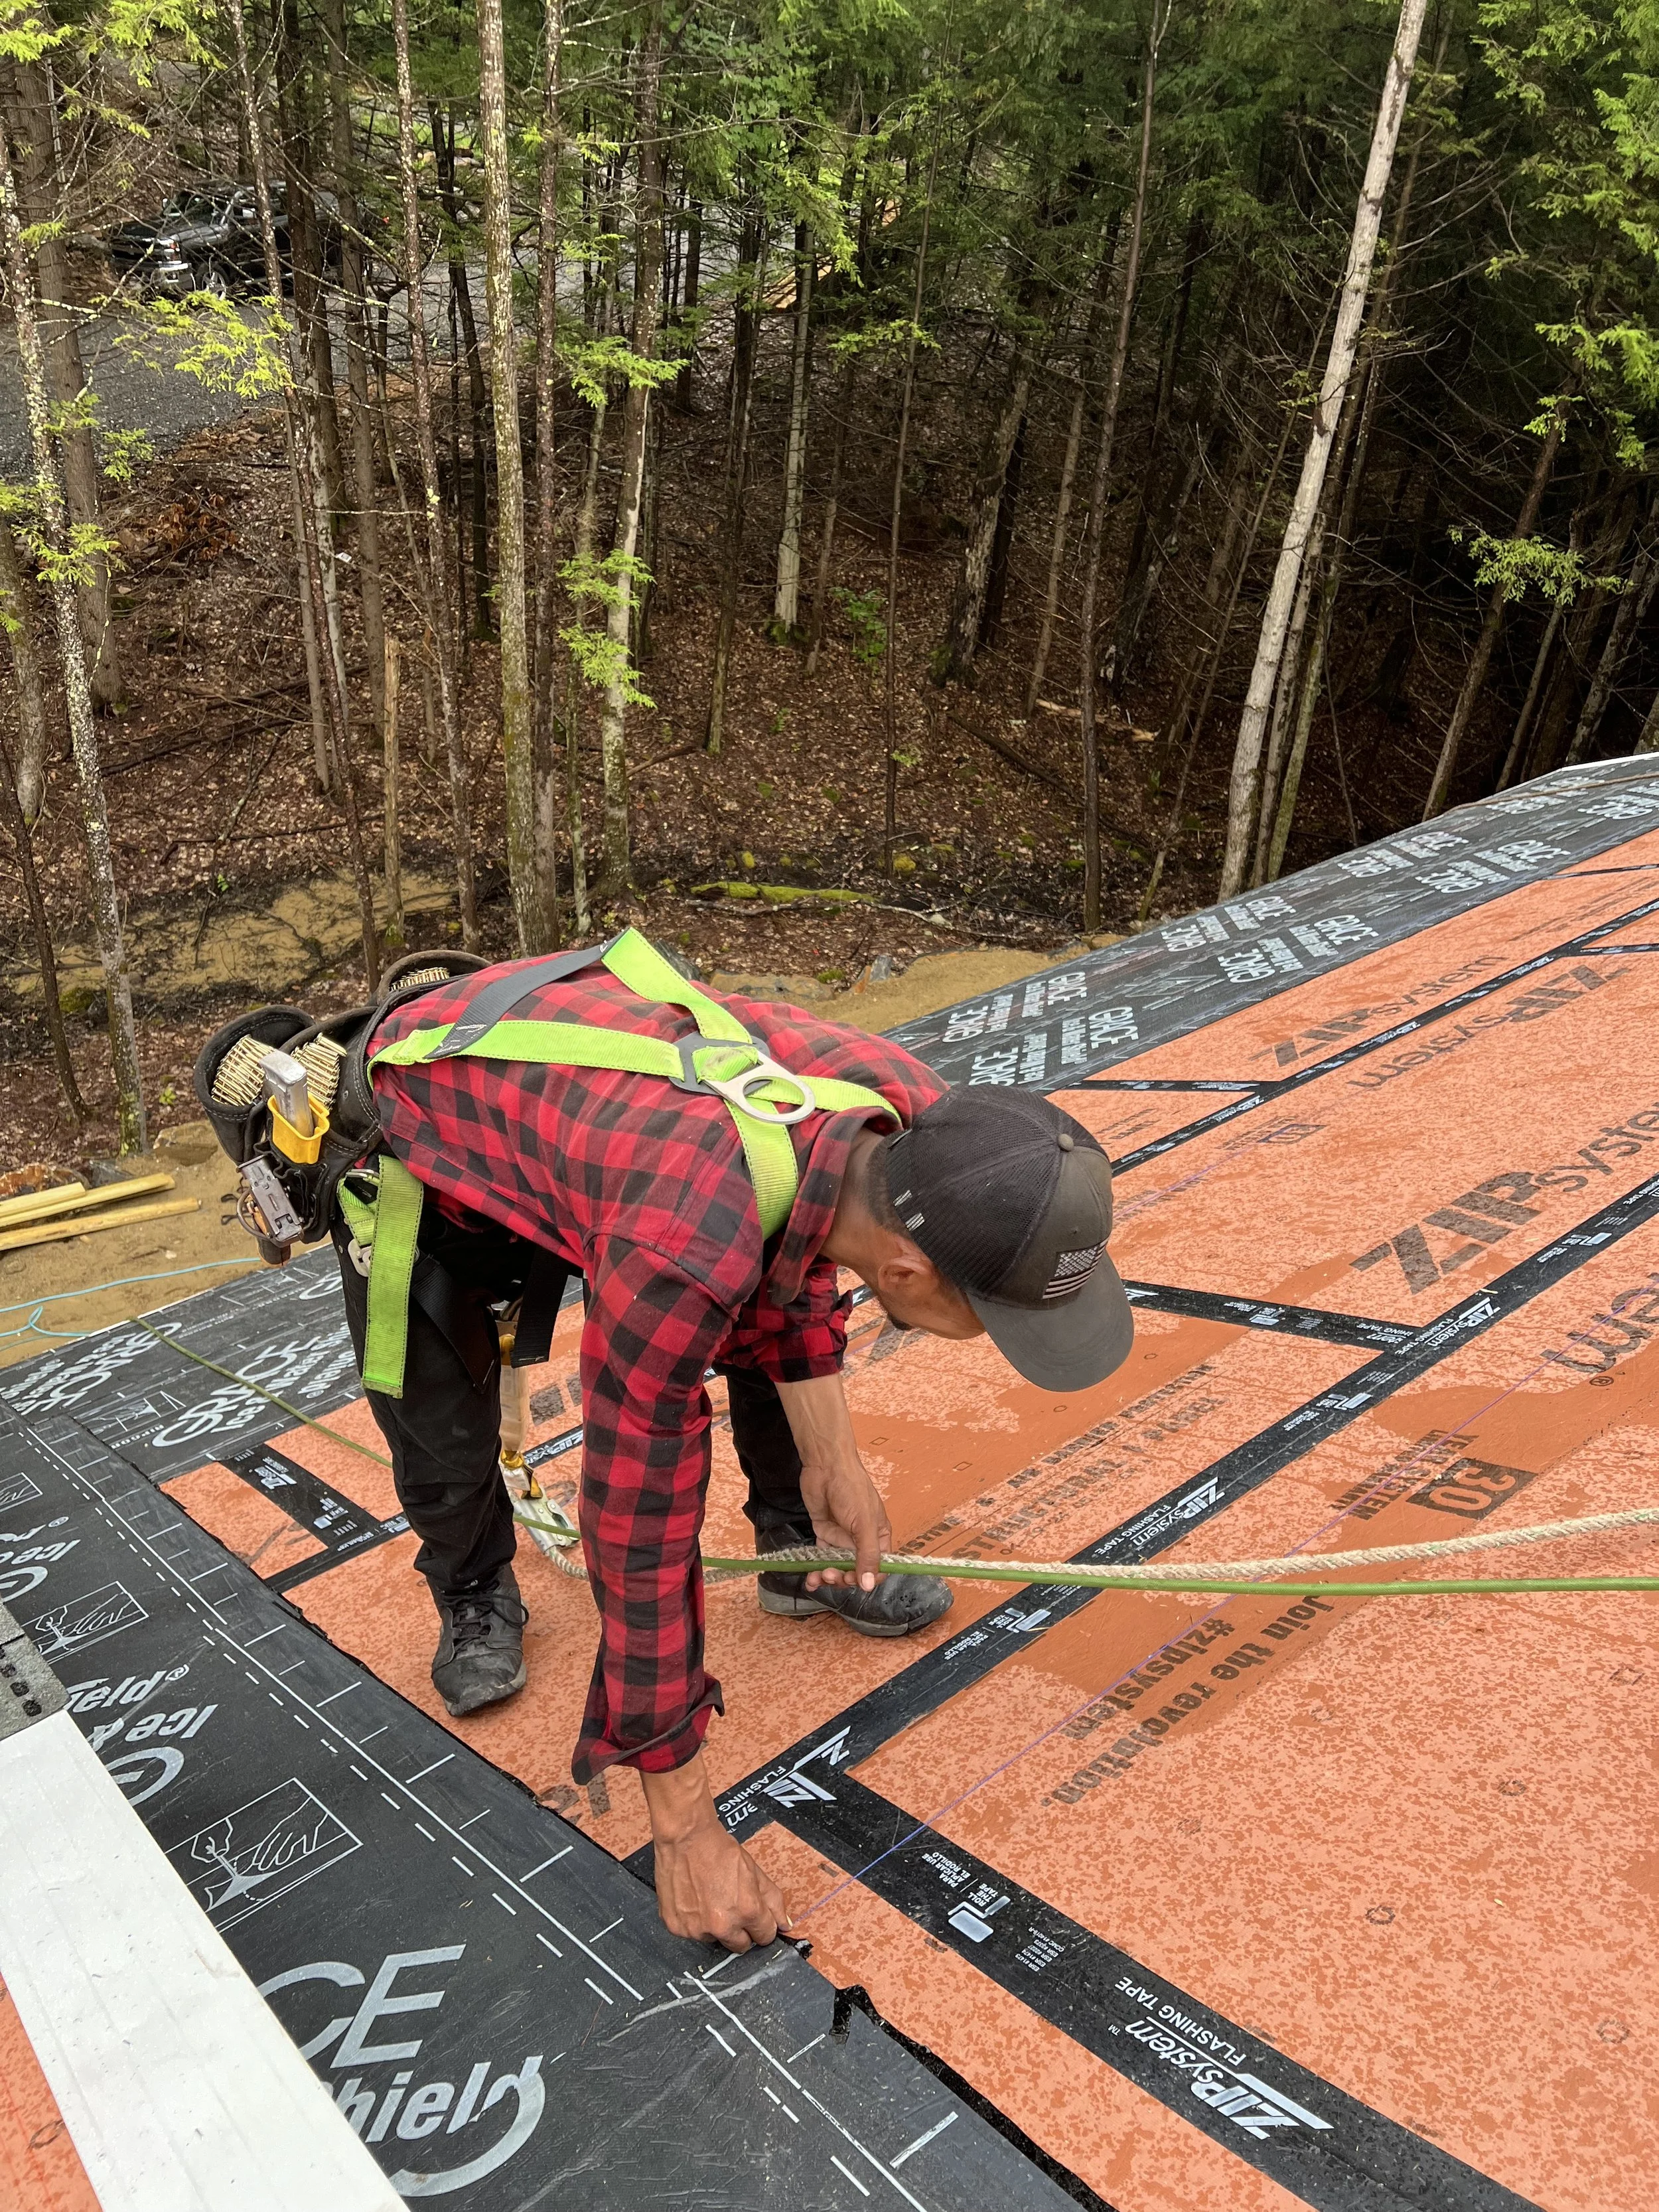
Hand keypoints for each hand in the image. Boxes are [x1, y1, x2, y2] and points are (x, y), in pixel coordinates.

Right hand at [642, 1755, 789, 1951]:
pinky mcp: (677, 1928)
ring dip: (715, 1927)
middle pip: (741, 1946)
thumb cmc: (721, 1850)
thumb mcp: (754, 1871)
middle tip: (731, 1908)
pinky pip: (692, 1934)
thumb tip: (784, 1925)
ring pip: (715, 1940)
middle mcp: (722, 1926)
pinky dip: (694, 1922)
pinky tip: (693, 1900)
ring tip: (708, 1899)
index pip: (765, 1937)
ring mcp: (697, 1930)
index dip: (762, 1925)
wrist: (686, 1838)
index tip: (756, 1918)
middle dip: (741, 1931)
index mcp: (747, 1911)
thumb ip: (773, 1901)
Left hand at [774, 1373, 890, 1591]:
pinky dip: (815, 1570)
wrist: (825, 1466)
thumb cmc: (851, 1490)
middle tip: (831, 1575)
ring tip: (818, 1577)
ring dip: (829, 1577)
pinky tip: (809, 1579)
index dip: (867, 1579)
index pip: (878, 1567)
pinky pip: (821, 1558)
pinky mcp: (824, 1533)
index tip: (854, 1582)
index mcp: (879, 1537)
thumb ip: (867, 1555)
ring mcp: (842, 1537)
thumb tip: (867, 1586)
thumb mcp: (863, 1524)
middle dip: (843, 1578)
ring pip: (837, 1567)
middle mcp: (861, 1540)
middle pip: (855, 1571)